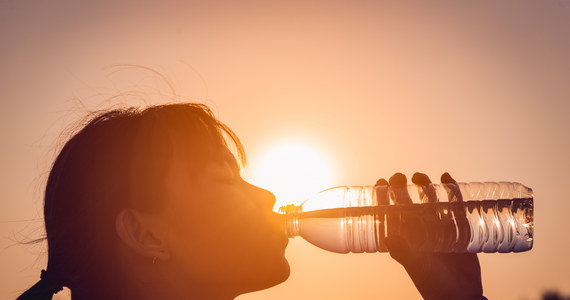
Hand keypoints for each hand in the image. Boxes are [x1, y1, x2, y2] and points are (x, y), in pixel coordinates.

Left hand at [378, 172, 482, 299]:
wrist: (461, 296)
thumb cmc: (433, 284)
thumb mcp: (416, 267)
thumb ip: (403, 252)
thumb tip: (388, 237)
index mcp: (405, 237)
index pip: (390, 212)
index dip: (383, 197)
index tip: (380, 182)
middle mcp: (420, 229)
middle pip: (409, 201)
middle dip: (402, 187)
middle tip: (399, 176)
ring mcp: (439, 227)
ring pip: (429, 200)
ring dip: (424, 186)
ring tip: (419, 176)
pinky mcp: (458, 227)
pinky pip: (454, 205)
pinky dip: (452, 190)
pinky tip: (447, 178)